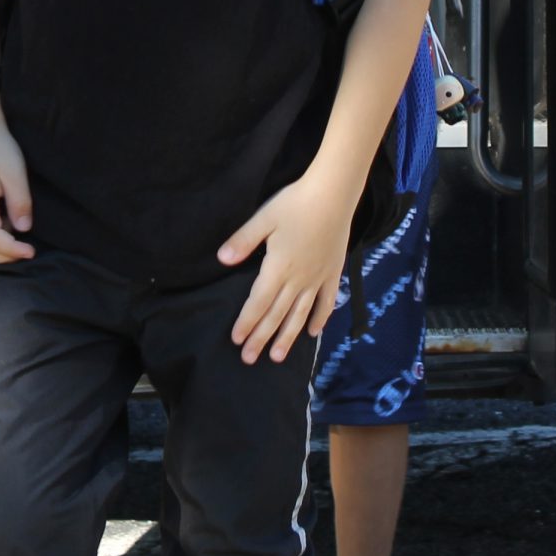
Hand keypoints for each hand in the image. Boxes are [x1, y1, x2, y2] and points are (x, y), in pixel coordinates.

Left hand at [218, 175, 356, 362]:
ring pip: (300, 315)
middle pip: (276, 314)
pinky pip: (326, 302)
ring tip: (277, 357)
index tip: (237, 340)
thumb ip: (243, 241)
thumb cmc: (295, 204)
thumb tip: (222, 259)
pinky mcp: (333, 273)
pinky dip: (320, 319)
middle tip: (249, 359)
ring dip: (288, 337)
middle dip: (261, 337)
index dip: (247, 322)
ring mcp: (317, 278)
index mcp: (278, 268)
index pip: (258, 302)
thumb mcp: (263, 218)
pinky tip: (313, 332)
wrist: (333, 196)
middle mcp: (298, 280)